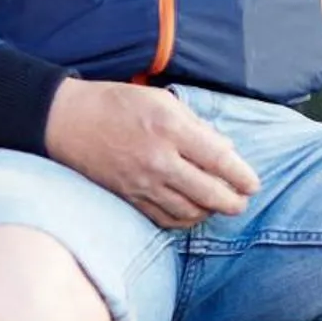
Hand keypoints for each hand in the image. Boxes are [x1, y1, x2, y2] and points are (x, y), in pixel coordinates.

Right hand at [44, 80, 258, 227]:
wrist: (69, 120)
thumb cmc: (117, 103)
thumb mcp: (162, 100)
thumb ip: (197, 125)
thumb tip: (225, 149)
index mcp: (171, 129)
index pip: (219, 160)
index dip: (242, 176)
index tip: (253, 184)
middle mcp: (159, 160)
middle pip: (209, 193)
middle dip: (233, 202)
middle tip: (242, 202)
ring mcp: (142, 183)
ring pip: (188, 212)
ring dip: (209, 213)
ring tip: (218, 206)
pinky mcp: (128, 198)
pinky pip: (164, 219)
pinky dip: (183, 220)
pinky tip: (191, 213)